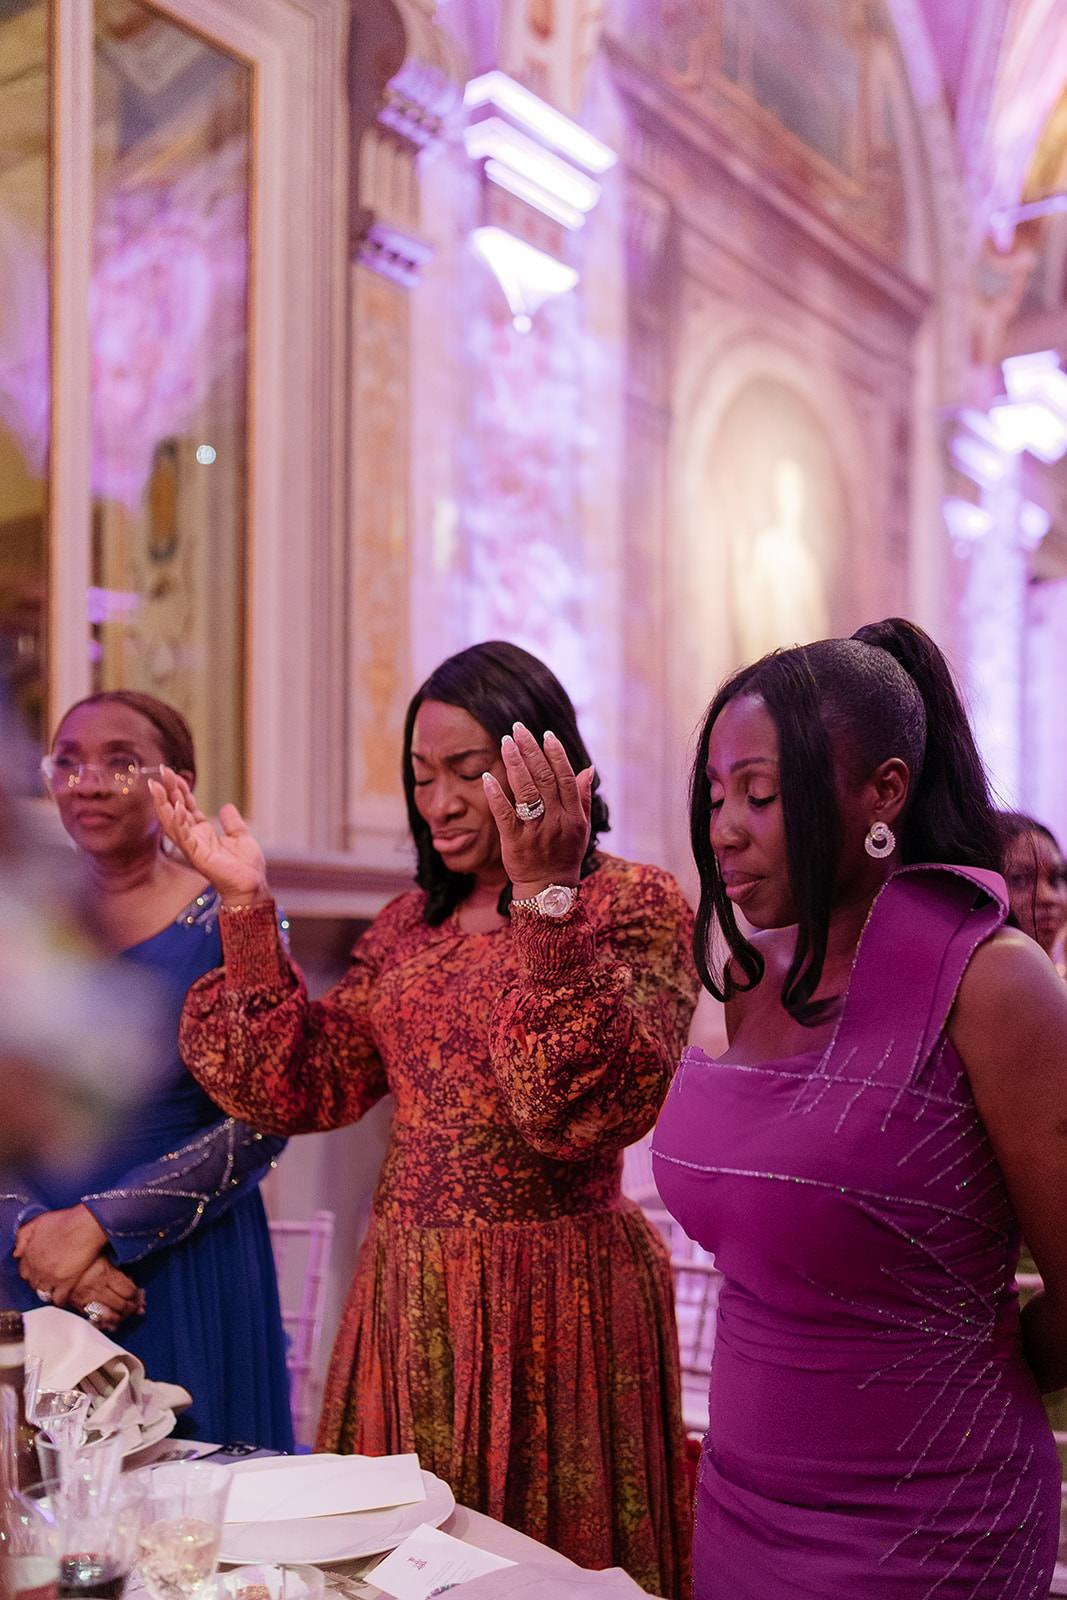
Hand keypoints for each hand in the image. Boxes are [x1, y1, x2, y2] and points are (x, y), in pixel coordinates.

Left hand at [15, 1205, 107, 1304]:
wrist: (84, 1226)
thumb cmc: (65, 1222)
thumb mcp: (38, 1222)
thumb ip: (23, 1237)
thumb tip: (17, 1251)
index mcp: (30, 1255)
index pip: (23, 1270)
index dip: (31, 1269)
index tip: (36, 1268)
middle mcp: (38, 1268)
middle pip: (33, 1282)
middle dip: (39, 1280)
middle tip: (46, 1276)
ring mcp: (51, 1277)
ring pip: (43, 1292)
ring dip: (48, 1290)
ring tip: (54, 1286)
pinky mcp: (66, 1283)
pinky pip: (59, 1299)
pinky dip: (60, 1300)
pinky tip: (63, 1297)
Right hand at [68, 1257, 144, 1331]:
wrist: (57, 1264)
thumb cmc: (82, 1258)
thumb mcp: (102, 1257)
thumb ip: (117, 1270)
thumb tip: (132, 1285)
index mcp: (104, 1273)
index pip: (129, 1291)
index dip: (136, 1294)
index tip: (138, 1294)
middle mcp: (95, 1288)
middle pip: (122, 1305)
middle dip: (132, 1307)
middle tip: (135, 1305)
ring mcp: (86, 1299)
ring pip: (111, 1316)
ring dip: (121, 1316)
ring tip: (125, 1312)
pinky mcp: (77, 1306)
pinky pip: (97, 1319)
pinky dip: (106, 1320)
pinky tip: (111, 1317)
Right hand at [149, 768, 269, 905]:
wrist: (252, 886)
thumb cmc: (245, 867)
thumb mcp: (240, 837)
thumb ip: (232, 822)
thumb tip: (226, 806)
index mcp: (203, 833)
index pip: (186, 807)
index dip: (180, 790)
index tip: (173, 773)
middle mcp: (194, 838)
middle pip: (176, 810)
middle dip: (168, 791)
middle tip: (162, 770)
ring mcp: (193, 847)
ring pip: (173, 822)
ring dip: (164, 804)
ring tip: (158, 786)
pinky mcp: (198, 855)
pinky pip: (184, 836)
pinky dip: (178, 821)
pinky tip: (175, 807)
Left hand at [482, 724, 592, 896]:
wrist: (549, 889)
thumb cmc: (565, 855)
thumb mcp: (582, 827)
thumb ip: (584, 797)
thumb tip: (588, 768)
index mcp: (573, 814)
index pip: (565, 777)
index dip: (555, 754)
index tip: (545, 734)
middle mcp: (556, 820)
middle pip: (543, 778)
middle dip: (530, 750)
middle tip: (518, 729)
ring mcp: (535, 830)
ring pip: (525, 791)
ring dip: (514, 764)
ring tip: (505, 743)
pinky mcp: (515, 841)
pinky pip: (504, 813)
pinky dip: (496, 794)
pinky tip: (487, 777)